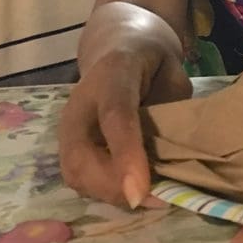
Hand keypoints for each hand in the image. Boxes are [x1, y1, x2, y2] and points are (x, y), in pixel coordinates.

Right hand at [59, 3, 192, 208]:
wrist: (120, 43)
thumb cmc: (153, 60)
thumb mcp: (173, 72)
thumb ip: (174, 108)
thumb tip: (175, 154)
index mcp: (113, 73)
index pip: (116, 116)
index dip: (127, 155)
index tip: (141, 191)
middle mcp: (80, 102)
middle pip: (82, 156)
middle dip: (115, 187)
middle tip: (155, 200)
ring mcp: (68, 125)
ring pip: (75, 173)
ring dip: (110, 194)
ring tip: (148, 199)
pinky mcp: (67, 144)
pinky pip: (78, 178)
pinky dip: (104, 192)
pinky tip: (132, 191)